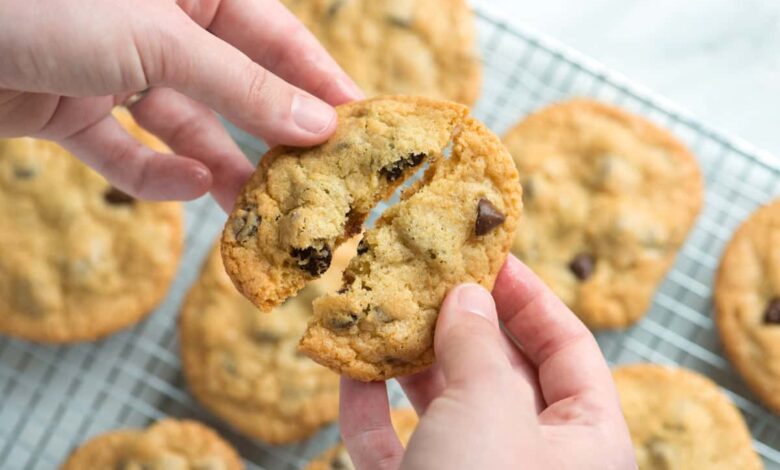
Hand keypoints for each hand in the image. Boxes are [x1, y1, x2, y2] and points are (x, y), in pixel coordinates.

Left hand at [0, 0, 361, 208]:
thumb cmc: (41, 3)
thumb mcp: (159, 40)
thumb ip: (242, 86)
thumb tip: (318, 123)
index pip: (276, 36)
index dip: (321, 80)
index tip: (362, 125)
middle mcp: (158, 25)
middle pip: (236, 87)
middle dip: (273, 135)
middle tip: (317, 182)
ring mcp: (114, 69)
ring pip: (186, 128)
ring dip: (222, 169)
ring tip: (262, 211)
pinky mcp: (72, 112)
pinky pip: (126, 152)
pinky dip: (154, 176)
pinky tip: (187, 190)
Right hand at [339, 255, 635, 469]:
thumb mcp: (489, 408)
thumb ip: (478, 343)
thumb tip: (467, 296)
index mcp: (586, 442)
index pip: (568, 347)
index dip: (529, 295)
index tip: (488, 253)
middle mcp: (534, 459)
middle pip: (500, 370)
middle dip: (458, 321)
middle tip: (424, 272)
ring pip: (441, 404)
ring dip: (406, 360)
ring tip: (380, 309)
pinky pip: (395, 444)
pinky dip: (369, 409)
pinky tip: (346, 369)